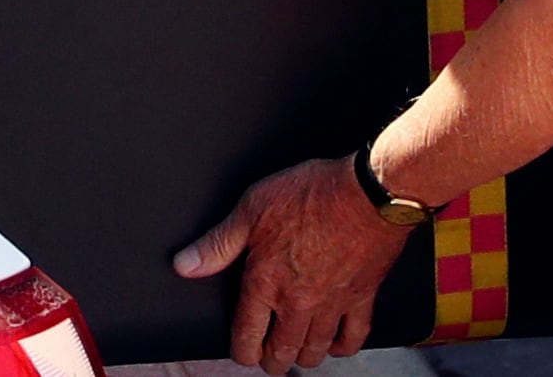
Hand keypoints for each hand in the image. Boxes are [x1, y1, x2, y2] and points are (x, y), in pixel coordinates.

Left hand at [172, 155, 411, 372]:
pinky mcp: (362, 298)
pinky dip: (343, 347)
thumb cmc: (311, 194)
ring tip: (295, 352)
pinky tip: (334, 343)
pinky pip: (354, 338)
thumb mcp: (252, 209)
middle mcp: (298, 303)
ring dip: (303, 356)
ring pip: (315, 350)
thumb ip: (218, 243)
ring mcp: (332, 304)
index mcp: (266, 283)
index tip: (242, 350)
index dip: (241, 351)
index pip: (247, 337)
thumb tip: (185, 265)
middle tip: (267, 356)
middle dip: (271, 360)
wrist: (367, 193)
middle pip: (281, 353)